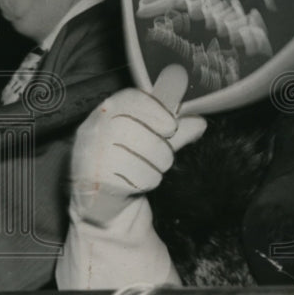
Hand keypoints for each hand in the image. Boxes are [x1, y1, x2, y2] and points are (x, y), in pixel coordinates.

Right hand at [69, 87, 206, 225]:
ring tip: (147, 167)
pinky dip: (147, 181)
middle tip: (162, 153)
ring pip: (144, 157)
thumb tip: (199, 123)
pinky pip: (138, 178)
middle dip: (162, 147)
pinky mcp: (98, 179)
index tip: (171, 125)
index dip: (157, 110)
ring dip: (157, 166)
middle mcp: (95, 128)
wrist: (102, 196)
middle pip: (142, 131)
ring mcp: (94, 154)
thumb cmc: (128, 159)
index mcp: (107, 110)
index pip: (132, 98)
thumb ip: (175, 128)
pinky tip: (137, 180)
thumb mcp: (151, 137)